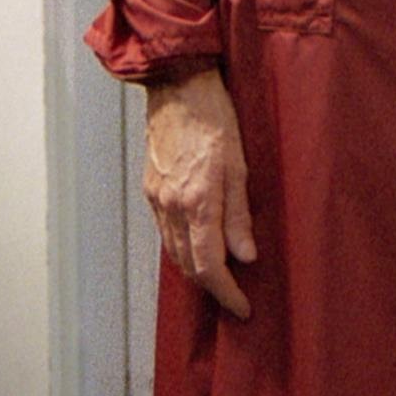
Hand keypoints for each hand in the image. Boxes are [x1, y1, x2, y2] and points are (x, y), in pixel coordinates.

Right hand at [144, 67, 256, 316]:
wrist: (179, 87)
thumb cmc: (215, 119)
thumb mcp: (240, 167)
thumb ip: (240, 216)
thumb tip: (245, 257)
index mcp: (197, 202)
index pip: (209, 266)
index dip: (227, 293)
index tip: (242, 307)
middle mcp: (170, 206)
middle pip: (187, 265)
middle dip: (212, 288)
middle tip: (235, 298)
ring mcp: (156, 198)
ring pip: (172, 252)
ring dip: (194, 271)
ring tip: (220, 279)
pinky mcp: (150, 189)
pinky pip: (163, 233)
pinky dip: (180, 249)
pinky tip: (196, 247)